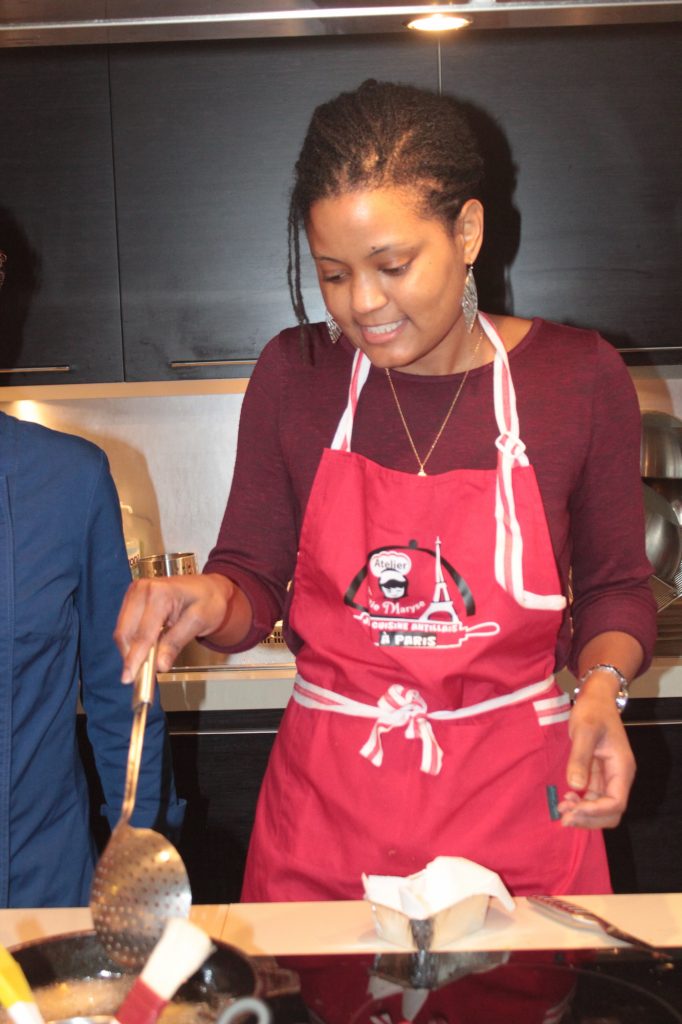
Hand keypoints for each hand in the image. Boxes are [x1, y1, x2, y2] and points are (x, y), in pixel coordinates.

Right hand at [114, 573, 235, 682]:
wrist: (208, 587)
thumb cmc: (208, 601)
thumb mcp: (199, 622)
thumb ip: (176, 642)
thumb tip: (160, 666)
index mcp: (160, 593)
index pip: (143, 633)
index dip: (135, 658)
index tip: (129, 679)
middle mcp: (142, 589)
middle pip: (126, 632)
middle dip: (130, 657)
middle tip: (138, 679)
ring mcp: (135, 592)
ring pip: (123, 631)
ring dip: (129, 651)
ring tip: (143, 667)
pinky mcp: (132, 598)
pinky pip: (126, 626)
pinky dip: (132, 642)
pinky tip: (143, 652)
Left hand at [557, 687, 635, 829]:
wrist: (595, 698)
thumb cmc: (592, 711)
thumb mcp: (584, 731)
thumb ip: (580, 758)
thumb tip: (575, 786)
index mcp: (622, 768)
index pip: (616, 803)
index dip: (595, 811)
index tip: (572, 809)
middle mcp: (618, 777)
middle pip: (611, 812)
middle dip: (589, 818)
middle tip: (564, 816)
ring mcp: (609, 777)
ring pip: (601, 808)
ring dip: (583, 813)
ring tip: (561, 809)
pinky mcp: (598, 775)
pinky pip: (593, 798)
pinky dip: (580, 804)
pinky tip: (565, 800)